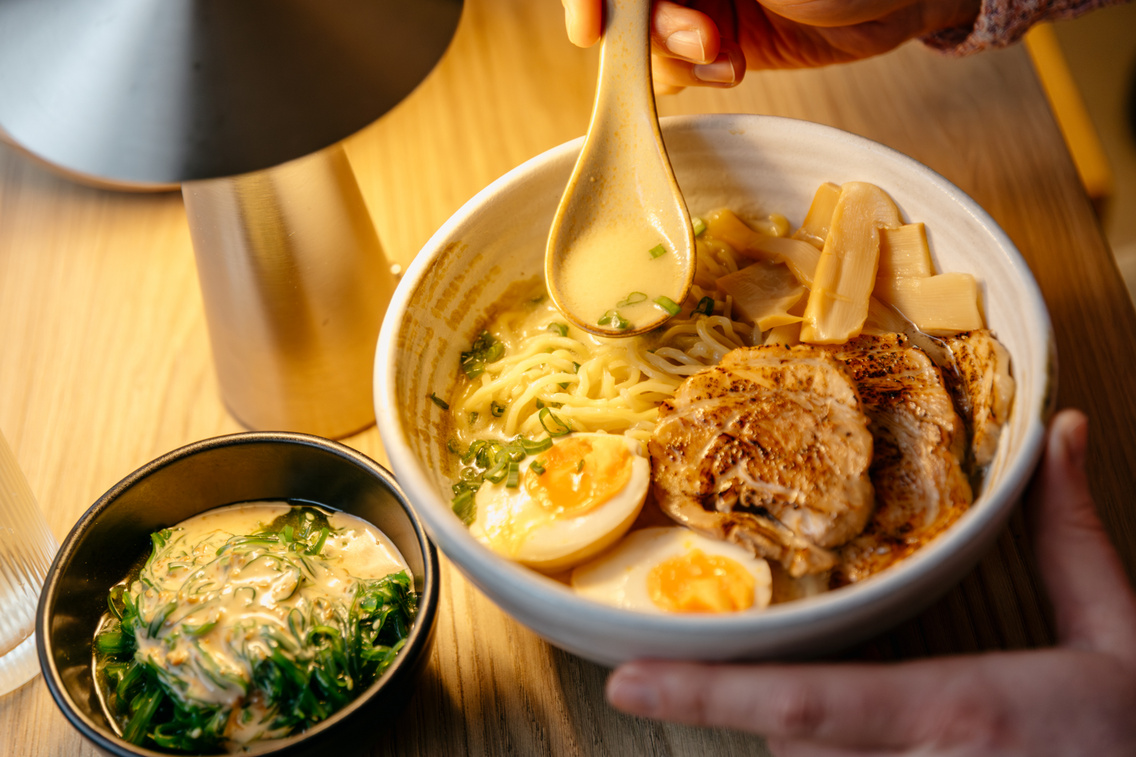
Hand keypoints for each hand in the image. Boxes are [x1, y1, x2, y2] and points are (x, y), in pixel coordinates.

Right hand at [562, 0, 980, 92]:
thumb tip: (630, 5)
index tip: (590, 29)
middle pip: (625, 3)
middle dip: (649, 28)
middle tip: (700, 41)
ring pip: (641, 35)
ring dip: (675, 55)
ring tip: (727, 58)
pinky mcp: (716, 34)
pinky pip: (669, 65)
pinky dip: (687, 76)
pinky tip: (727, 69)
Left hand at [606, 409, 1135, 755]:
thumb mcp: (1118, 636)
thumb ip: (1070, 537)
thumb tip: (1064, 433)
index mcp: (954, 709)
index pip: (802, 703)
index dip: (709, 693)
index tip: (627, 679)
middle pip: (790, 738)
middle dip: (788, 704)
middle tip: (779, 668)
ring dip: (818, 742)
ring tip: (896, 720)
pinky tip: (882, 745)